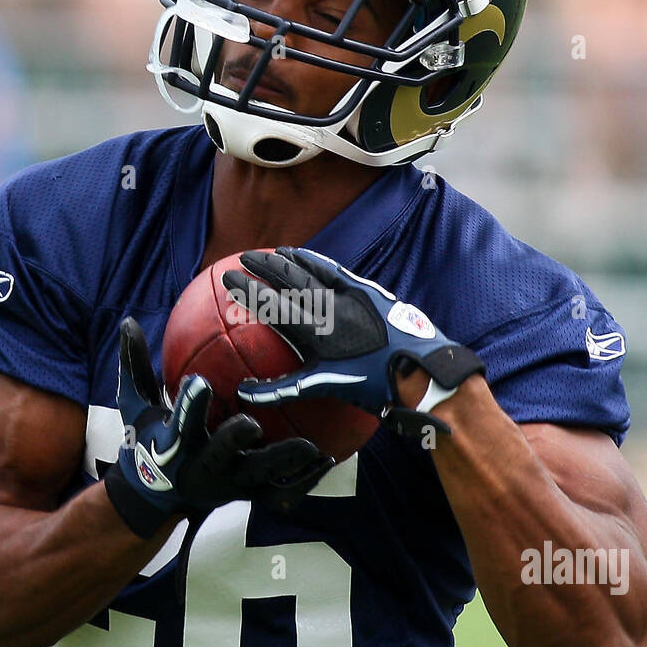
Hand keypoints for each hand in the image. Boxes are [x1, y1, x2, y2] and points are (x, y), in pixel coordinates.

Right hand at [103, 318, 333, 536]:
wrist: (156, 495)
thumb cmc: (148, 440)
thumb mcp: (135, 406)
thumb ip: (134, 366)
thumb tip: (129, 321)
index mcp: (174, 446)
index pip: (179, 424)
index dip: (188, 406)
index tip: (199, 383)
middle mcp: (202, 468)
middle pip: (219, 455)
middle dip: (232, 441)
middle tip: (251, 423)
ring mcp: (228, 486)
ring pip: (258, 478)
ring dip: (285, 464)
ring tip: (313, 448)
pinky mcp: (249, 496)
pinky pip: (280, 494)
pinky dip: (304, 481)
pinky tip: (328, 460)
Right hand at [221, 247, 484, 435]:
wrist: (419, 370)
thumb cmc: (372, 385)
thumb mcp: (324, 387)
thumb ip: (282, 389)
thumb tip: (244, 393)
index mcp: (316, 331)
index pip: (273, 305)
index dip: (248, 289)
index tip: (227, 277)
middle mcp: (329, 307)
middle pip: (289, 280)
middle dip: (263, 267)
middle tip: (243, 257)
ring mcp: (349, 295)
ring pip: (312, 271)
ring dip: (289, 260)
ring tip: (272, 253)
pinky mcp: (367, 290)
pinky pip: (335, 270)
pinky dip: (317, 261)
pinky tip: (308, 257)